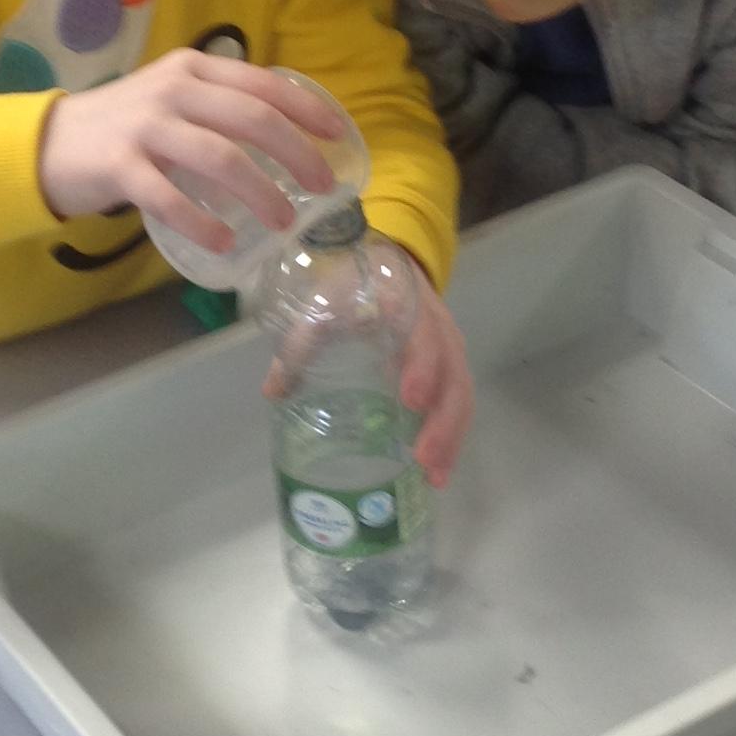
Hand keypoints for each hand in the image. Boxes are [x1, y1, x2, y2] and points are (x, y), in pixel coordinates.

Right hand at [38, 51, 341, 249]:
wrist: (48, 142)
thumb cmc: (123, 126)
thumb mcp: (173, 99)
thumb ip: (218, 107)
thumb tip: (286, 138)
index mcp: (193, 68)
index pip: (264, 84)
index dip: (308, 111)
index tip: (338, 137)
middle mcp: (174, 89)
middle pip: (253, 119)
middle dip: (298, 155)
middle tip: (323, 189)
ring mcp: (145, 127)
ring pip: (221, 158)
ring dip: (261, 193)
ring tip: (284, 222)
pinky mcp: (119, 166)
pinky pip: (169, 198)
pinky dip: (201, 223)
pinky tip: (223, 243)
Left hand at [262, 255, 472, 487]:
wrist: (387, 259)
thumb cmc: (353, 281)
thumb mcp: (325, 302)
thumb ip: (301, 343)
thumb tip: (274, 392)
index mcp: (407, 304)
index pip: (424, 334)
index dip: (421, 366)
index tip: (409, 399)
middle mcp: (438, 327)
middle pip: (453, 375)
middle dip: (441, 420)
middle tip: (422, 457)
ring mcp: (448, 347)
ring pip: (461, 393)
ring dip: (451, 437)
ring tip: (434, 476)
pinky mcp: (449, 365)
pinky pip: (459, 400)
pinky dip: (452, 435)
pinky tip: (438, 469)